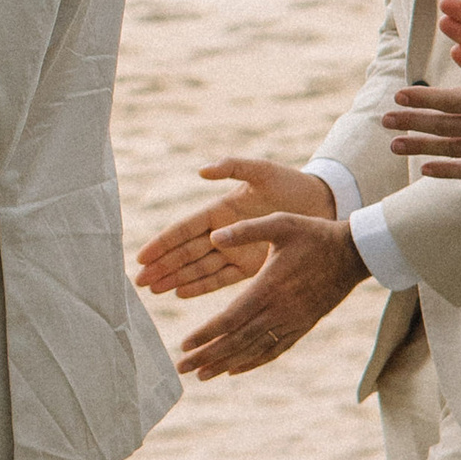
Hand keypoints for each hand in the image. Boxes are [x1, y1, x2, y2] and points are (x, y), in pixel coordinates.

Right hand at [134, 159, 335, 300]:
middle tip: (138, 281)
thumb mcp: (262, 171)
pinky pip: (220, 278)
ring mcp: (234, 250)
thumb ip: (232, 167)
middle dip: (162, 266)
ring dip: (175, 278)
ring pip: (197, 268)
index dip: (162, 243)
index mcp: (220, 210)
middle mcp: (223, 232)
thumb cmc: (291, 183)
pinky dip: (200, 285)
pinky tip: (180, 292)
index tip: (142, 256)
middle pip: (185, 253)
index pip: (184, 230)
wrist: (322, 204)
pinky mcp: (250, 266)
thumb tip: (201, 170)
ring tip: (153, 290)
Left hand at [175, 209, 363, 378]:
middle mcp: (279, 310)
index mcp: (268, 287)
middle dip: (208, 356)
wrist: (353, 254)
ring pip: (254, 349)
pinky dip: (253, 362)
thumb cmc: (314, 234)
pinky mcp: (303, 326)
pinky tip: (235, 369)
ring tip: (202, 375)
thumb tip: (213, 236)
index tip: (184, 344)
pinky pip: (275, 350)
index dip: (206, 334)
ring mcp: (292, 322)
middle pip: (237, 340)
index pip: (230, 318)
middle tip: (182, 367)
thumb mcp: (280, 223)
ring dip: (226, 363)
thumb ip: (246, 230)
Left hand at [393, 0, 460, 177]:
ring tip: (395, 145)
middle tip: (384, 120)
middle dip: (411, 124)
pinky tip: (429, 170)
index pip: (451, 101)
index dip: (421, 100)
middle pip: (445, 128)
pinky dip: (450, 171)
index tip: (398, 97)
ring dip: (422, 148)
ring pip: (455, 151)